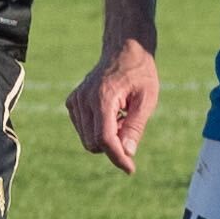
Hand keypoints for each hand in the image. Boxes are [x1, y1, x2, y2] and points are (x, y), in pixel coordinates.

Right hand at [65, 39, 160, 173]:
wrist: (124, 49)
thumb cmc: (139, 73)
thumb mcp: (147, 99)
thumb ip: (135, 126)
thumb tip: (127, 153)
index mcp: (102, 98)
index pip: (104, 139)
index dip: (117, 157)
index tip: (130, 169)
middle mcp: (83, 100)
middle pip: (94, 143)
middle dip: (113, 146)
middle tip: (131, 129)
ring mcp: (75, 101)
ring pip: (87, 140)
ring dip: (106, 138)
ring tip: (122, 117)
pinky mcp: (72, 102)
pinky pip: (83, 130)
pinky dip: (97, 130)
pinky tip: (112, 114)